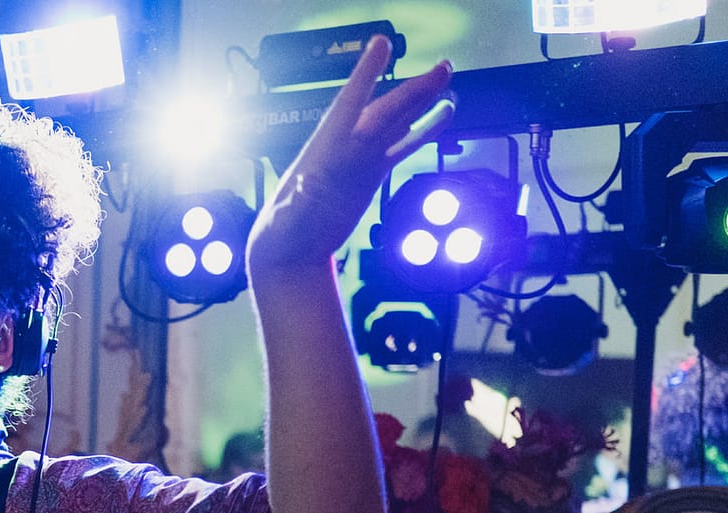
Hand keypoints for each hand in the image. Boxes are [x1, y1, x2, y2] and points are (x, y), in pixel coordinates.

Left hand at [245, 36, 454, 280]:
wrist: (290, 252)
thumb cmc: (281, 235)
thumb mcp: (285, 220)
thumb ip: (294, 202)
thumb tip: (300, 185)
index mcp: (322, 151)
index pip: (347, 105)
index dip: (364, 75)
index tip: (379, 44)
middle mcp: (344, 148)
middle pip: (384, 112)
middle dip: (412, 91)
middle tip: (443, 66)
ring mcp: (359, 158)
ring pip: (395, 122)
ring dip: (420, 100)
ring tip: (446, 76)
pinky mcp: (370, 174)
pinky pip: (401, 146)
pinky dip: (422, 131)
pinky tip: (441, 115)